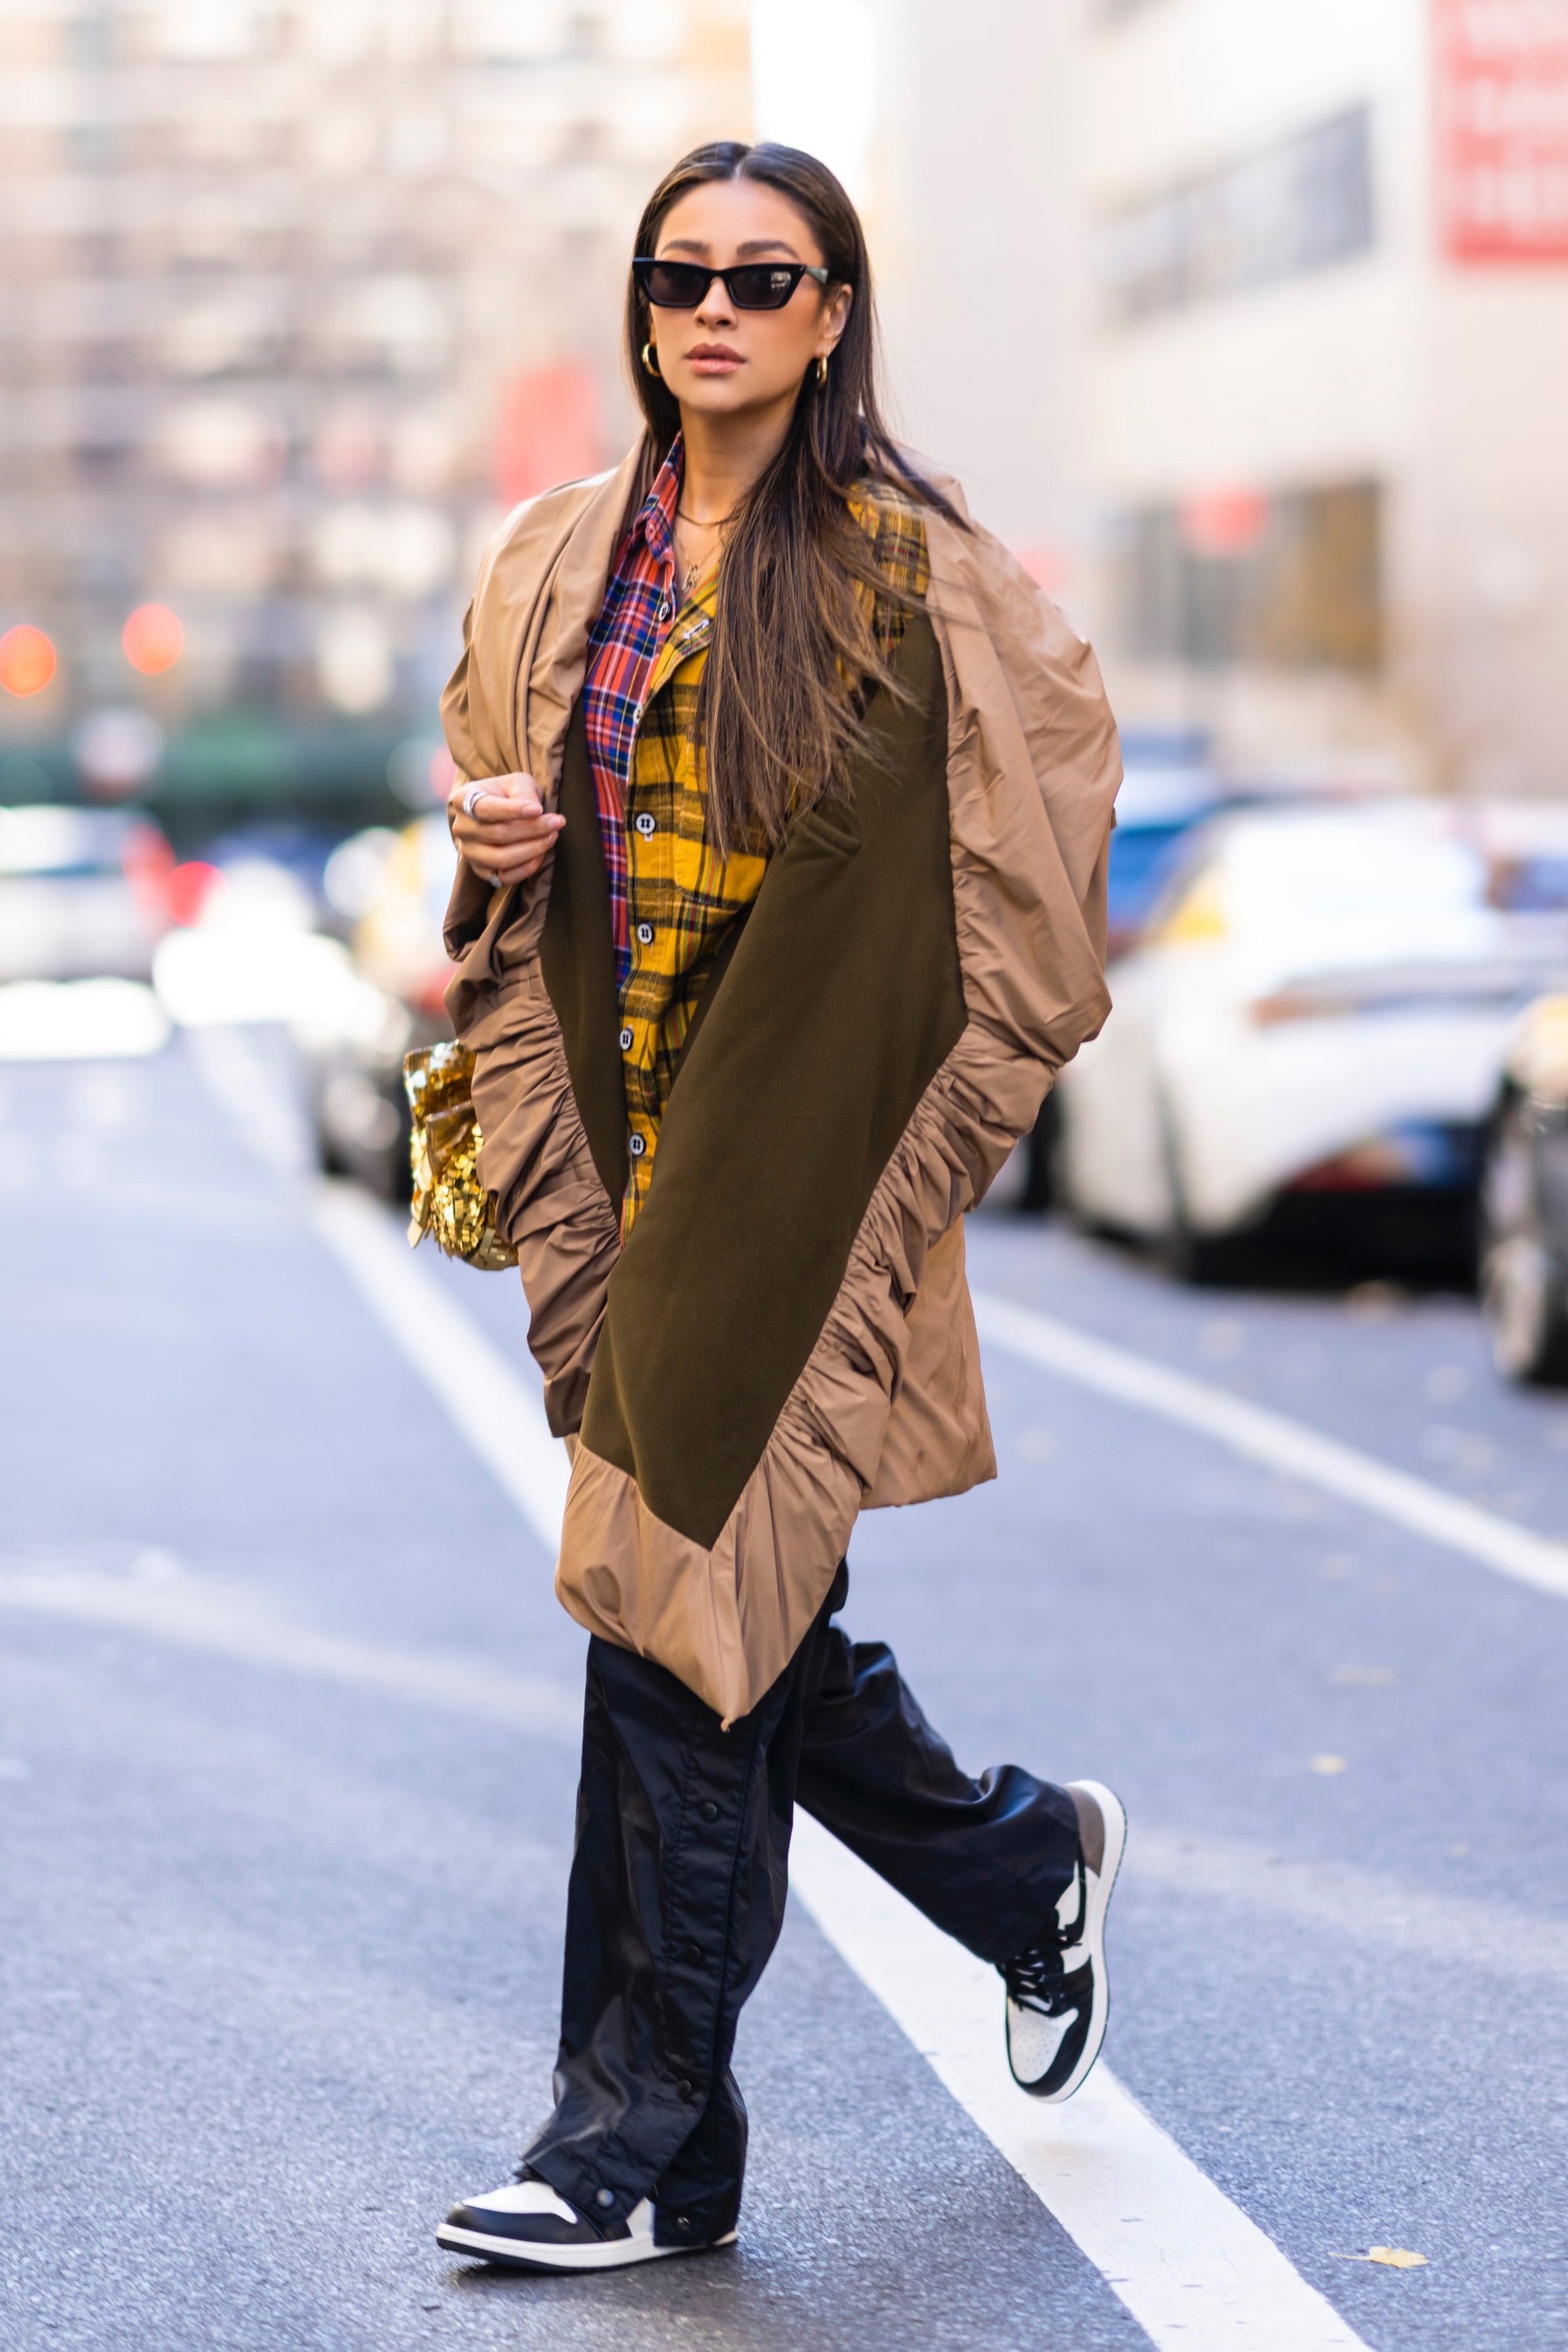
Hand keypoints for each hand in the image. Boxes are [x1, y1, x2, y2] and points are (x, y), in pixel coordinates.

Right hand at [448, 772, 564, 886]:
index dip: (513, 811)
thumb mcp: (517, 783)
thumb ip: (524, 793)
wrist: (499, 811)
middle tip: (557, 822)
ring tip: (552, 837)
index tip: (539, 809)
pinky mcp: (482, 871)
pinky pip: (504, 877)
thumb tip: (534, 811)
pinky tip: (541, 854)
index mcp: (463, 800)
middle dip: (532, 829)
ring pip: (500, 859)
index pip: (486, 809)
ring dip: (531, 850)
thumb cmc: (508, 794)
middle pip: (497, 834)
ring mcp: (469, 852)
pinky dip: (526, 868)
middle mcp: (461, 828)